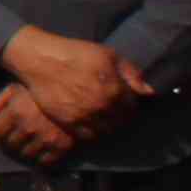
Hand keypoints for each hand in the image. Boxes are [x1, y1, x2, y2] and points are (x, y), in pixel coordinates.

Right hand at [0, 27, 147, 150]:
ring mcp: (85, 117)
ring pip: (106, 131)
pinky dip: (93, 133)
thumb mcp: (107, 55)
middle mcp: (102, 106)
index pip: (132, 107)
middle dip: (122, 116)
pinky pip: (88, 136)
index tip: (127, 101)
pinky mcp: (69, 123)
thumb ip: (130, 73)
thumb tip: (149, 91)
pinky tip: (92, 124)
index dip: (131, 104)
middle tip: (117, 111)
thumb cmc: (75, 53)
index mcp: (114, 89)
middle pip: (121, 121)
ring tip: (106, 119)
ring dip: (109, 127)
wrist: (41, 60)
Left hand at [0, 80, 82, 163]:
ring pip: (26, 155)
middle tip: (14, 140)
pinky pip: (46, 162)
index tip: (2, 132)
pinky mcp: (62, 146)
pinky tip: (41, 151)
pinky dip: (42, 160)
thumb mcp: (18, 86)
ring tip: (27, 145)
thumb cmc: (42, 88)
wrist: (77, 92)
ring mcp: (46, 138)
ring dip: (24, 152)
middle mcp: (29, 127)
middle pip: (10, 146)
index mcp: (17, 111)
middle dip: (9, 143)